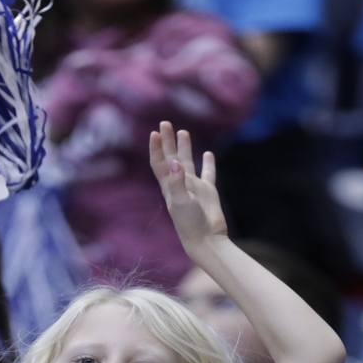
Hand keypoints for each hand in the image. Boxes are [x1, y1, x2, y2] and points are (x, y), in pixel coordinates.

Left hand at [148, 121, 227, 247]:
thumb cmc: (190, 224)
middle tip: (165, 123)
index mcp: (169, 186)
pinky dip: (208, 164)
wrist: (206, 240)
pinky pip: (208, 174)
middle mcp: (179, 184)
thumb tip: (175, 162)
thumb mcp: (181, 202)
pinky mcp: (208, 192)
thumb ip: (177, 182)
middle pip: (171, 158)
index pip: (159, 163)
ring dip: (184, 148)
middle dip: (167, 141)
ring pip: (188, 162)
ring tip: (183, 132)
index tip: (154, 133)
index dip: (156, 148)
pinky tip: (208, 153)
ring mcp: (194, 188)